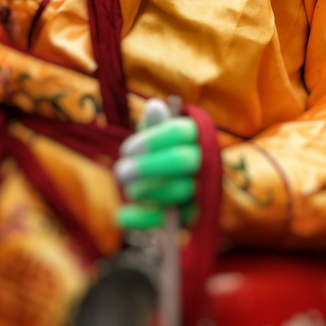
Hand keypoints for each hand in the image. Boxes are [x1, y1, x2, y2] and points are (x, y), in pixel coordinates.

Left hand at [114, 109, 200, 231]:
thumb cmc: (160, 151)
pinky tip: (122, 216)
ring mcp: (202, 190)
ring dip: (148, 190)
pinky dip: (145, 219)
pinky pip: (171, 219)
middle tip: (120, 172)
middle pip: (182, 160)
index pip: (179, 132)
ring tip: (128, 190)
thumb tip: (154, 105)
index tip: (127, 150)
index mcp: (197, 134)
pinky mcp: (192, 216)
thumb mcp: (157, 135)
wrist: (169, 184)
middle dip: (148, 166)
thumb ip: (155, 124)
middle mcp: (206, 160)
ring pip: (180, 190)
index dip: (152, 140)